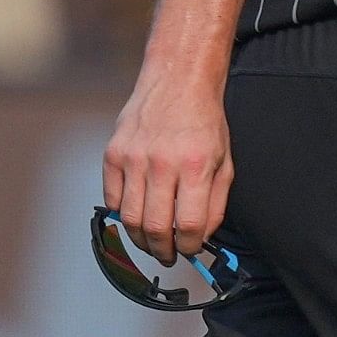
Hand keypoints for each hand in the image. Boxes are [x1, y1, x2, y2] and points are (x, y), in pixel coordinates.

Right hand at [104, 64, 232, 264]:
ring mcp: (133, 158)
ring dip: (140, 240)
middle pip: (155, 227)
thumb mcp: (225, 162)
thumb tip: (200, 238)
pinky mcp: (113, 153)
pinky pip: (111, 199)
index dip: (189, 246)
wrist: (177, 81)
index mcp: (195, 165)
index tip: (189, 249)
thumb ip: (215, 204)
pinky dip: (122, 215)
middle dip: (163, 251)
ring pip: (129, 219)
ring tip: (151, 243)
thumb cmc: (203, 122)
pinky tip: (135, 216)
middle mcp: (162, 162)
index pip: (188, 224)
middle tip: (168, 255)